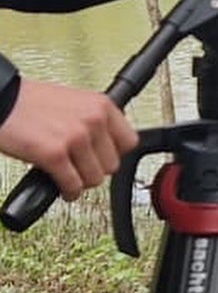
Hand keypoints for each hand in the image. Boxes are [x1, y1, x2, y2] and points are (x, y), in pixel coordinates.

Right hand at [0, 81, 137, 198]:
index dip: (114, 154)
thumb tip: (106, 146)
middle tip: (79, 168)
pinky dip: (68, 192)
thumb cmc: (29, 102)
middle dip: (94, 170)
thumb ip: (92, 121)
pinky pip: (73, 186)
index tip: (102, 158)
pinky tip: (62, 187)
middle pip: (112, 165)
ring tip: (69, 175)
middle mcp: (93, 120)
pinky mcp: (55, 155)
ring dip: (80, 182)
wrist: (0, 101)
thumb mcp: (73, 102)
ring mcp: (76, 138)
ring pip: (95, 179)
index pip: (129, 142)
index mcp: (101, 104)